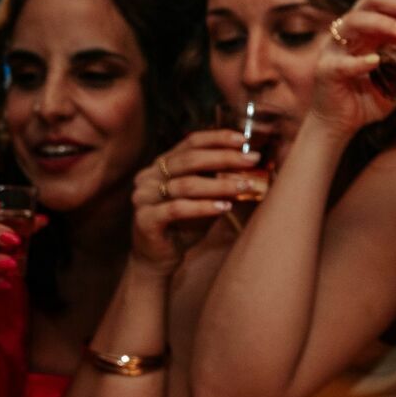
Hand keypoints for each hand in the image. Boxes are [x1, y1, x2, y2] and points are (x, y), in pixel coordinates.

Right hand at [130, 131, 267, 270]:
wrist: (158, 258)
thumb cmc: (184, 225)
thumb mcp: (205, 198)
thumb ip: (219, 181)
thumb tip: (250, 166)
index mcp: (162, 164)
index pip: (191, 142)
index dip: (217, 138)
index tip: (243, 140)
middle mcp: (149, 176)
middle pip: (190, 160)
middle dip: (225, 158)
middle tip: (251, 160)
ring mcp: (144, 197)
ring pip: (186, 184)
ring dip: (219, 185)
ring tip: (244, 187)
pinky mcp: (145, 218)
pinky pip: (177, 208)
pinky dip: (203, 207)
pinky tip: (224, 208)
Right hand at [313, 0, 395, 134]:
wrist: (339, 124)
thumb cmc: (369, 97)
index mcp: (369, 28)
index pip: (390, 0)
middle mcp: (351, 31)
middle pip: (372, 0)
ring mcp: (335, 48)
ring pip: (354, 22)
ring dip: (383, 24)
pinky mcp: (326, 71)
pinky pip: (341, 62)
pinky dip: (358, 62)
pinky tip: (375, 62)